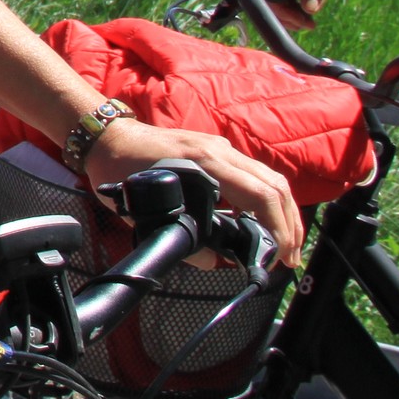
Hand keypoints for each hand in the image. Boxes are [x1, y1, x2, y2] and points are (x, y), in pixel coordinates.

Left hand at [86, 114, 303, 265]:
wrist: (107, 136)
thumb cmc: (120, 170)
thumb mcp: (145, 211)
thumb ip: (180, 238)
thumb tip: (213, 261)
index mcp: (205, 163)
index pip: (260, 194)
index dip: (278, 227)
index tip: (282, 255)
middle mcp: (220, 151)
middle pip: (274, 186)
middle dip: (289, 224)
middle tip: (291, 257)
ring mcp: (220, 147)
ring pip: (268, 179)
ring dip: (282, 212)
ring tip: (284, 244)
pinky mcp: (215, 150)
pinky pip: (253, 174)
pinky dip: (266, 199)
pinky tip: (261, 222)